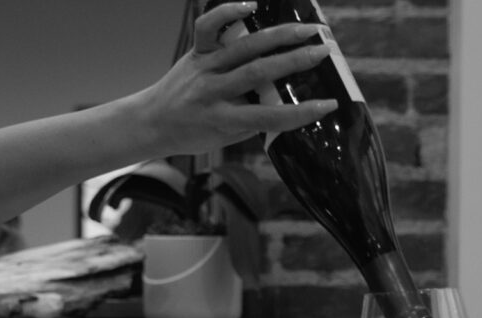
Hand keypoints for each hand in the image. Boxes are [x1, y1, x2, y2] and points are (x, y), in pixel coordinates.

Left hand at [140, 1, 337, 154]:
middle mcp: (212, 91)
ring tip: (307, 29)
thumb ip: (252, 124)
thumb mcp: (224, 139)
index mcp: (221, 120)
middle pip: (259, 73)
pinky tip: (252, 5)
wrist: (153, 122)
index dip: (300, 113)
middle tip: (323, 52)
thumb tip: (286, 107)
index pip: (268, 117)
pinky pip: (209, 25)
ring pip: (244, 46)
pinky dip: (228, 10)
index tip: (328, 105)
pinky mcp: (195, 50)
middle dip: (295, 61)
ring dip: (279, 35)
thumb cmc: (193, 134)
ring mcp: (204, 67)